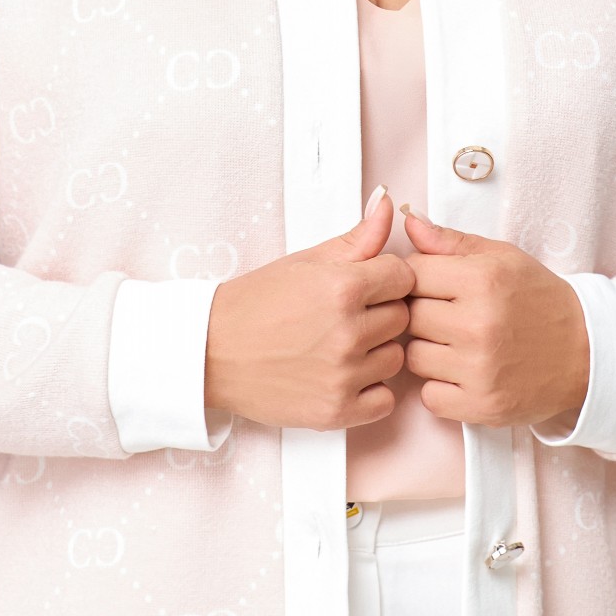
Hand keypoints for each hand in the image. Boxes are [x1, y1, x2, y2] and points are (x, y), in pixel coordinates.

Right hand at [205, 192, 414, 432]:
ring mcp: (343, 375)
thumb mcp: (305, 261)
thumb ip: (357, 238)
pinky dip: (369, 391)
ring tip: (339, 346)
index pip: (404, 278)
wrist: (211, 352)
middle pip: (402, 318)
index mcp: (343, 287)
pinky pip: (384, 400)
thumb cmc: (255, 304)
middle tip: (344, 317)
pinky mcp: (336, 411)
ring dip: (375, 352)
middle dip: (380, 314)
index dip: (386, 279)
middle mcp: (348, 332)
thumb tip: (388, 204)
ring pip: (395, 358)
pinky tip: (343, 376)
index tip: (365, 287)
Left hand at [399, 206, 590, 433]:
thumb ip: (451, 241)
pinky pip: (429, 397)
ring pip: (414, 357)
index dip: (419, 278)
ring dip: (429, 352)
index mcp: (482, 280)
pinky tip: (463, 374)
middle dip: (422, 314)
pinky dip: (441, 388)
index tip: (436, 286)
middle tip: (448, 317)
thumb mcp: (503, 258)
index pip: (412, 273)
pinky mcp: (482, 406)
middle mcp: (479, 325)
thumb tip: (409, 223)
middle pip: (408, 316)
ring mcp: (480, 370)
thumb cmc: (539, 300)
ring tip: (457, 345)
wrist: (587, 352)